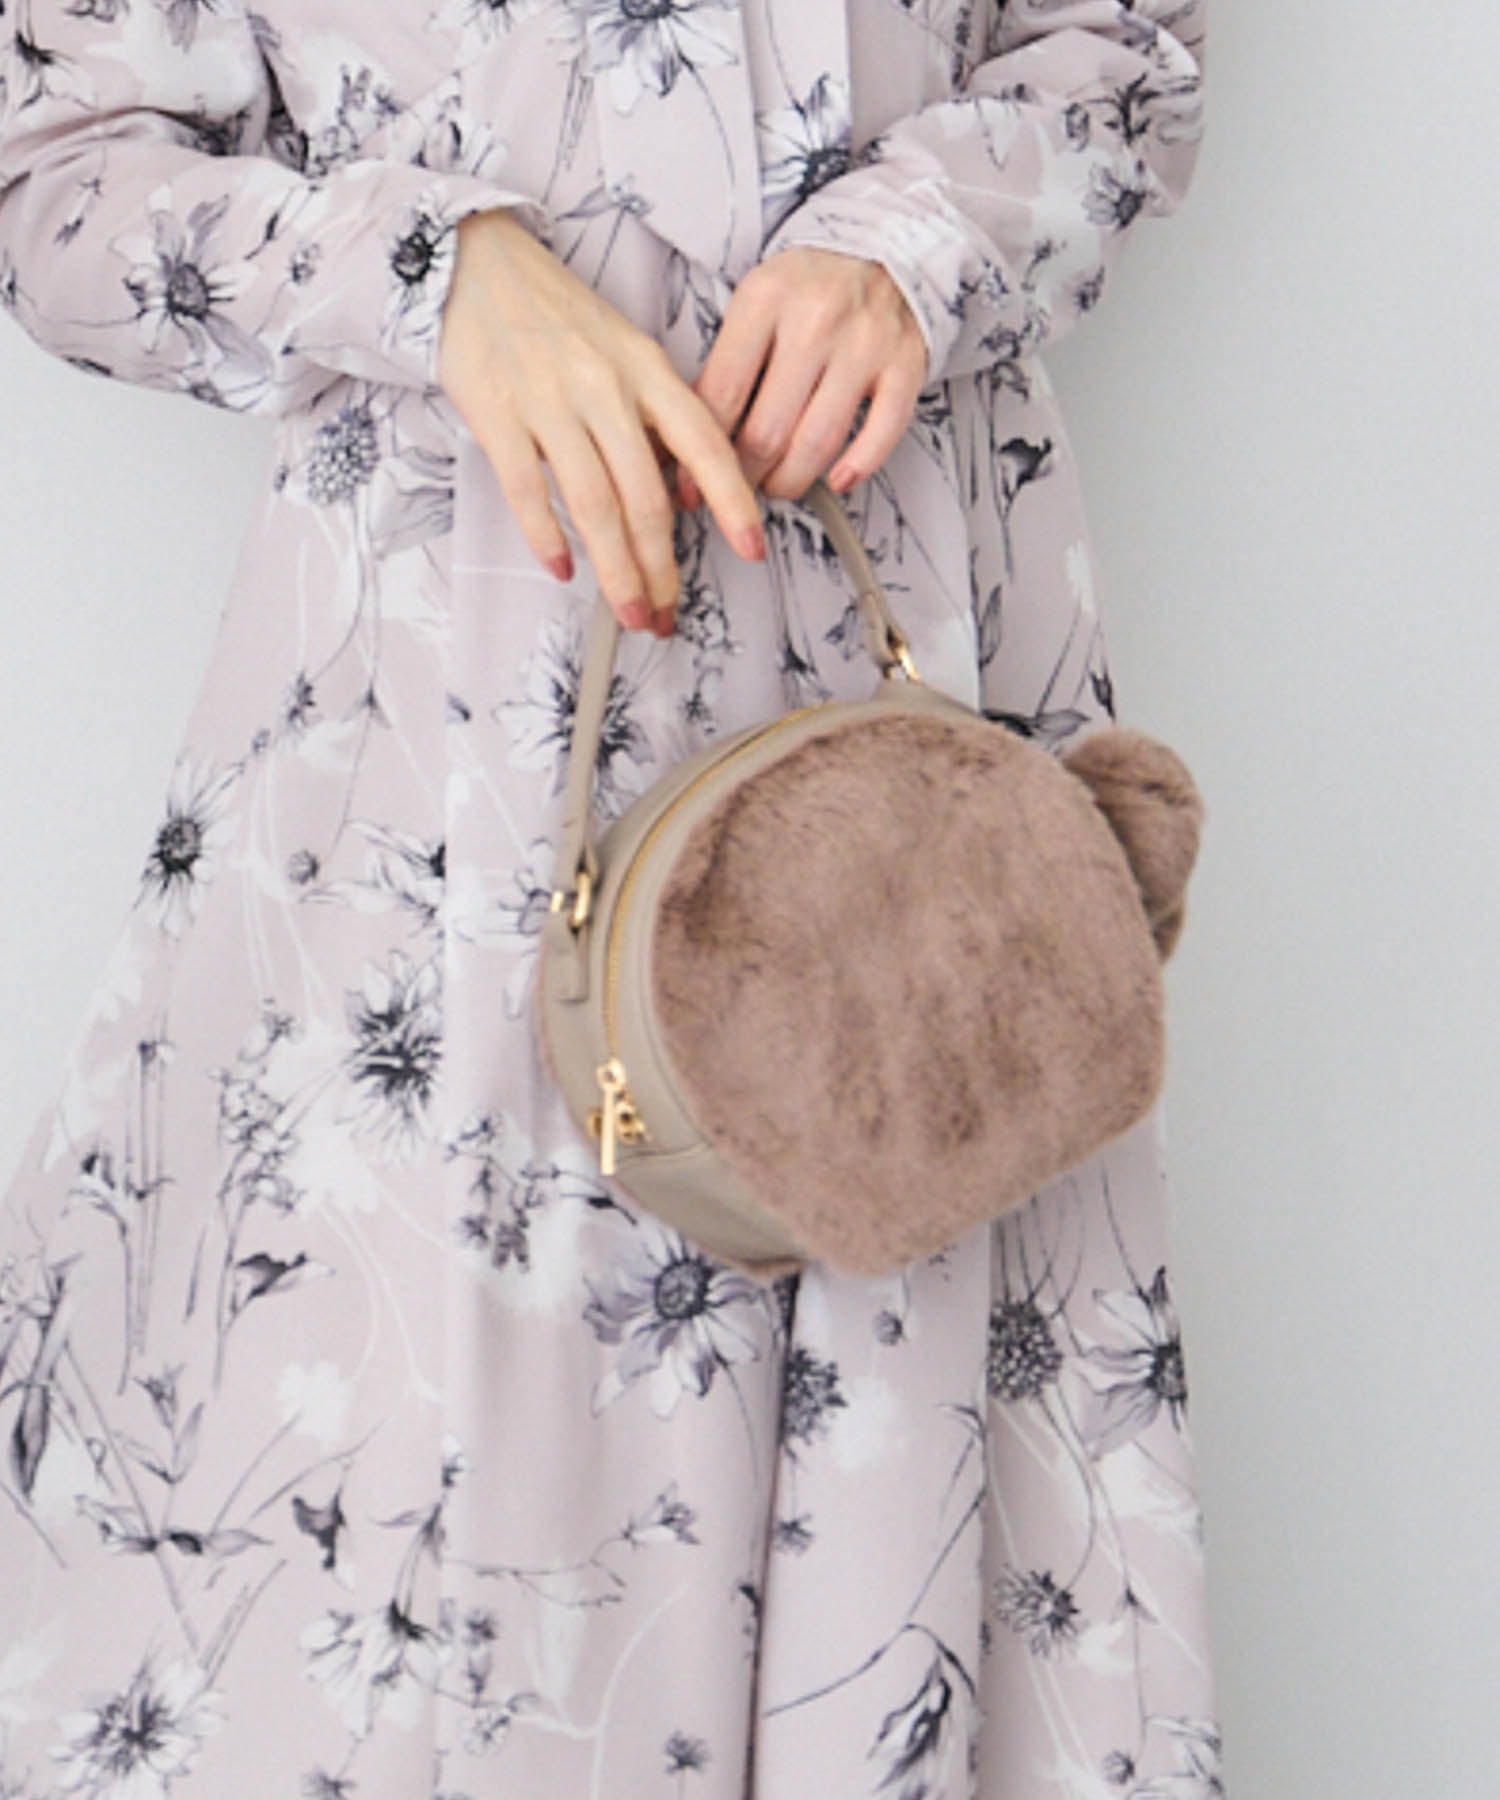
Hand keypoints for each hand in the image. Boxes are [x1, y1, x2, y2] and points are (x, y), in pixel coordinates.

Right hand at [437, 208, 766, 634]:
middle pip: (646, 495)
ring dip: (616, 569)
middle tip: (665, 614)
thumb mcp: (623, 348)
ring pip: (595, 504)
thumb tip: (678, 489)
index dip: (733, 501)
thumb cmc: (557, 314)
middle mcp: (605, 386)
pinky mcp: (498, 414)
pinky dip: (548, 537)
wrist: (474, 263)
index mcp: (646, 367)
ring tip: (629, 611)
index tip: (753, 549)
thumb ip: (652, 413)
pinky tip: (564, 570)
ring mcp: (550, 400)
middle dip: (660, 566)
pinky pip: (528, 490)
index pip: (704, 443)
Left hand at [679, 246, 928, 507]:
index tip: (691, 487)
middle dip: (746, 477)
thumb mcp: (754, 307)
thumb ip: (723, 368)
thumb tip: (684, 442)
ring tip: (778, 484)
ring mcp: (865, 343)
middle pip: (767, 430)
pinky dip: (857, 467)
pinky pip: (881, 433)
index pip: (722, 396)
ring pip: (817, 443)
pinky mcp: (905, 364)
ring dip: (791, 480)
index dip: (702, 454)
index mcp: (765, 299)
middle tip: (739, 488)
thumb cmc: (810, 288)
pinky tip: (837, 477)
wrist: (883, 250)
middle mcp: (816, 319)